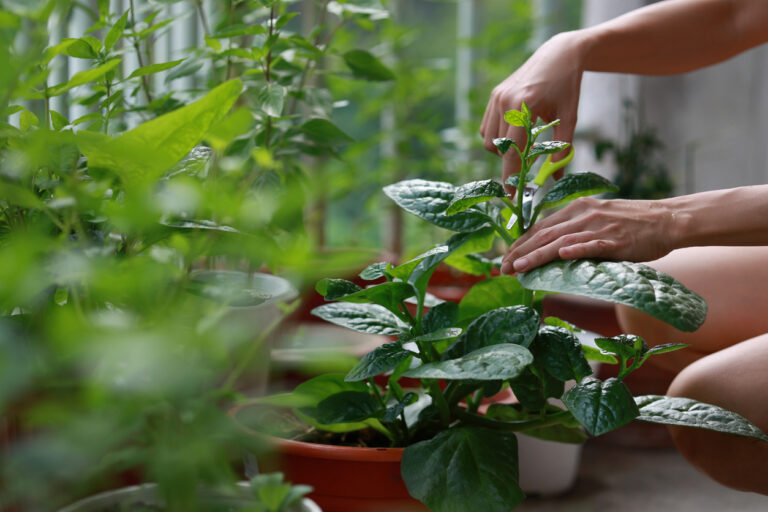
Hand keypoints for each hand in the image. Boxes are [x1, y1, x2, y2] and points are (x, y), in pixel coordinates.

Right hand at [480, 31, 584, 191]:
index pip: (512, 151)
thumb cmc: (568, 86)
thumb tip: (556, 178)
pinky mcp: (494, 95)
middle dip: (511, 161)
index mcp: (524, 106)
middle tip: (530, 160)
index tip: (511, 196)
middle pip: (498, 149)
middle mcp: (505, 101)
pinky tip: (515, 132)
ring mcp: (496, 97)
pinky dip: (497, 137)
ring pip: (488, 140)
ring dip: (503, 150)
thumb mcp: (570, 116)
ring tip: (524, 143)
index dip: (510, 177)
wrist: (559, 54)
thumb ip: (562, 148)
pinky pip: (486, 128)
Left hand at [500, 196, 675, 273]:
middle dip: (521, 252)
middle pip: (544, 234)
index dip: (520, 243)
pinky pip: (593, 245)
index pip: (540, 227)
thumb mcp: (596, 219)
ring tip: (520, 268)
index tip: (505, 258)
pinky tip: (561, 256)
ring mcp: (599, 227)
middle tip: (503, 268)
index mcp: (576, 209)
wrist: (667, 218)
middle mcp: (584, 215)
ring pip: (562, 241)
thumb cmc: (631, 224)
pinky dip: (577, 249)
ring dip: (538, 255)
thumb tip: (552, 249)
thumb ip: (574, 231)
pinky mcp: (616, 240)